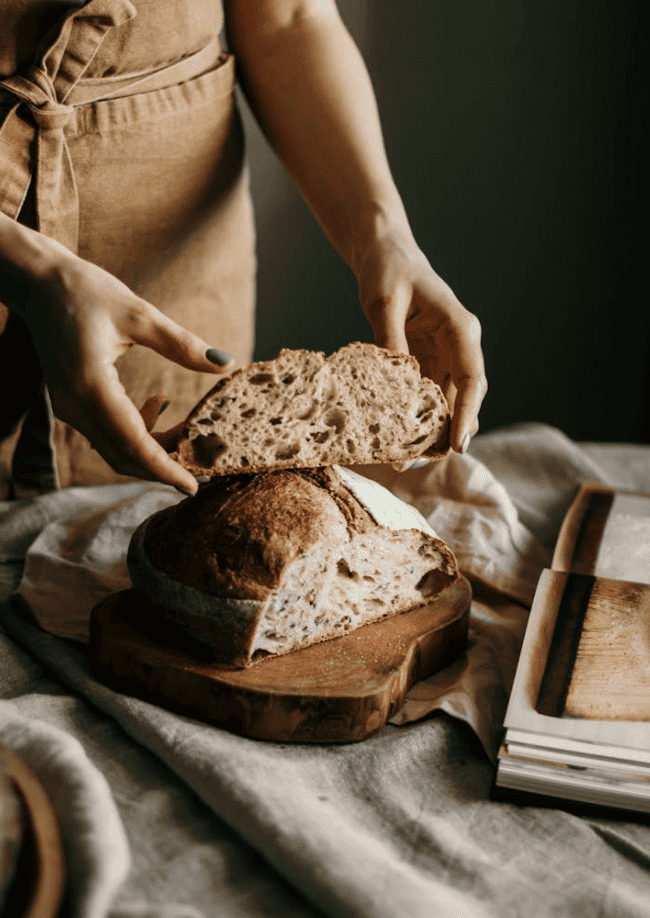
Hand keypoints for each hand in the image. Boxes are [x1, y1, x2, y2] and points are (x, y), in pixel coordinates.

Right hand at [20, 252, 232, 492]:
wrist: (38, 283)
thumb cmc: (86, 291)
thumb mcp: (139, 313)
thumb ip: (181, 344)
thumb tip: (225, 363)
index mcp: (90, 384)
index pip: (132, 442)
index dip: (164, 469)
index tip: (192, 486)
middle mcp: (74, 404)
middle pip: (122, 456)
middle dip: (162, 465)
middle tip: (201, 463)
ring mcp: (68, 407)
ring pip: (113, 448)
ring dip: (151, 449)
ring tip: (186, 430)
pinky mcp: (70, 404)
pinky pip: (105, 433)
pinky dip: (135, 433)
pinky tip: (158, 404)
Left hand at [356, 230, 486, 453]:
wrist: (385, 255)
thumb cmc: (388, 271)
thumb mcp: (383, 302)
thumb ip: (390, 340)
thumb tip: (394, 383)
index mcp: (460, 328)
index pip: (472, 378)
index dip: (467, 414)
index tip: (457, 444)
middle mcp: (460, 345)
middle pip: (464, 397)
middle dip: (448, 431)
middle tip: (421, 461)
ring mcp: (445, 356)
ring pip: (448, 402)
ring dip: (432, 430)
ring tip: (406, 458)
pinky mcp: (428, 362)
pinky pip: (428, 396)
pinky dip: (417, 417)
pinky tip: (399, 437)